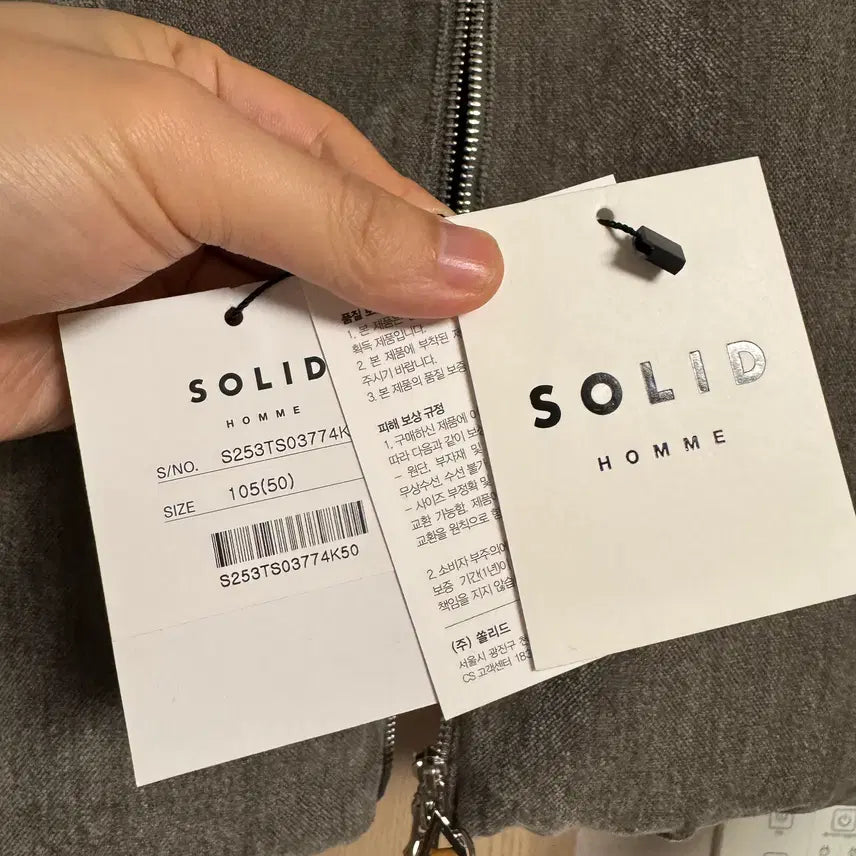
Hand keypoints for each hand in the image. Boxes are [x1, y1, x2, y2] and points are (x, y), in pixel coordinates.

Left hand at [0, 2, 502, 440]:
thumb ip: (326, 213)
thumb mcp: (176, 147)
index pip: (353, 183)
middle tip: (452, 386)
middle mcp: (190, 204)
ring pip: (276, 350)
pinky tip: (300, 455)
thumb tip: (456, 259)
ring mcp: (157, 295)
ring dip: (327, 390)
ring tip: (396, 435)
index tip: (483, 302)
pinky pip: (215, 410)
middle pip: (324, 272)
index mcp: (212, 115)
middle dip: (386, 327)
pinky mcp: (124, 379)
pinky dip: (258, 436)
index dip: (423, 241)